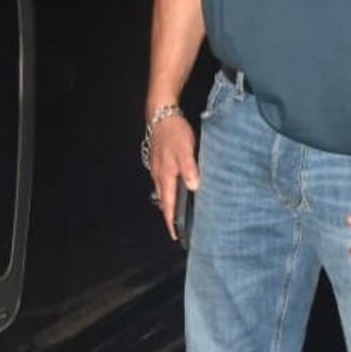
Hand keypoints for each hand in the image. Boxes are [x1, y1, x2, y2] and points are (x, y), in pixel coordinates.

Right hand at [147, 113, 198, 242]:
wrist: (160, 115)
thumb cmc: (174, 133)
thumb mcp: (185, 150)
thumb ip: (189, 169)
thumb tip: (193, 187)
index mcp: (165, 176)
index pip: (168, 205)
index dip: (171, 221)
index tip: (175, 235)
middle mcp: (158, 176)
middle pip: (164, 202)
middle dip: (170, 217)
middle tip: (178, 230)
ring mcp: (157, 169)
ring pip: (163, 192)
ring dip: (169, 204)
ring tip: (178, 214)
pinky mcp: (159, 163)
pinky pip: (163, 183)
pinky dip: (168, 191)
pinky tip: (176, 190)